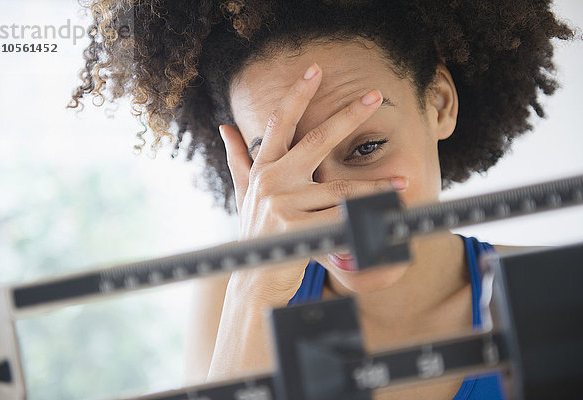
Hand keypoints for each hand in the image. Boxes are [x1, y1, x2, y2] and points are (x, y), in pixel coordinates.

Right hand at [219, 62, 395, 298]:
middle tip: (375, 96)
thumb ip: (239, 159)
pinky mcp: (296, 229)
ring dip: (375, 186)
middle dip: (348, 115)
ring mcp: (282, 204)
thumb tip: (225, 128)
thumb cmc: (257, 230)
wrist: (255, 276)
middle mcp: (271, 181)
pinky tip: (387, 216)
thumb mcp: (244, 193)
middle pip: (316, 139)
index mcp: (263, 168)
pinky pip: (340, 219)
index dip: (297, 94)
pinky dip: (365, 219)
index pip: (279, 122)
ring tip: (403, 182)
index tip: (315, 70)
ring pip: (340, 188)